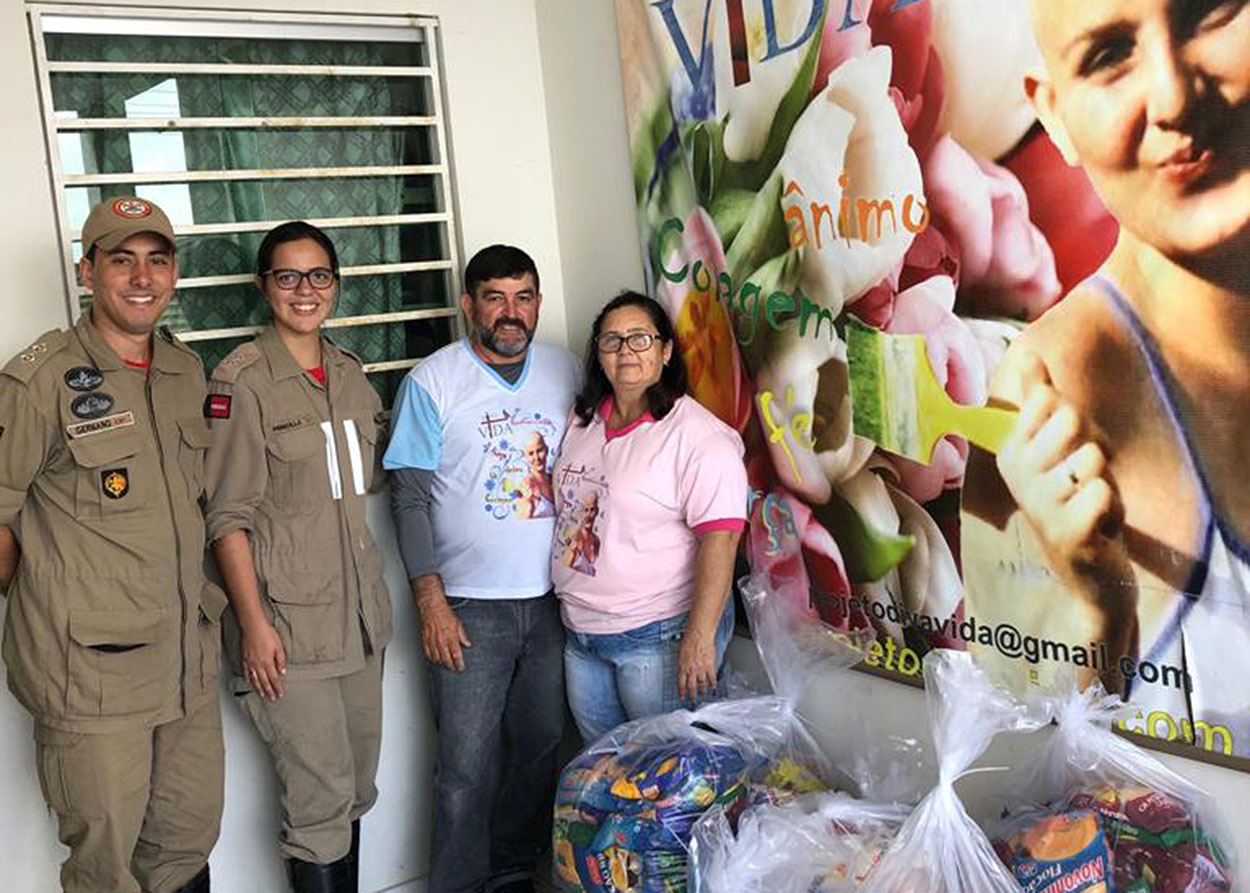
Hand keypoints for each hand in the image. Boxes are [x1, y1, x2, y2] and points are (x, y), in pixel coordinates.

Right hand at [241, 621, 286, 700]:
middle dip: (269, 692)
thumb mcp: (279, 646)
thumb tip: (283, 672)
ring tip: (262, 695)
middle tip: (272, 699)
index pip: (274, 679)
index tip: (280, 694)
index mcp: (268, 662)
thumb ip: (281, 660)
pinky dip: (249, 680)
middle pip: (264, 682)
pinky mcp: (244, 659)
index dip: (278, 688)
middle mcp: (258, 665)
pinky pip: (247, 673)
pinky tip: (251, 683)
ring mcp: (250, 663)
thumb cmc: (266, 634)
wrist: (252, 627)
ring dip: (259, 689)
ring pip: (254, 680)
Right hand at [417, 594, 470, 671]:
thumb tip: (467, 643)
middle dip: (451, 666)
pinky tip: (434, 658)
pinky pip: (427, 653)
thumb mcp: (458, 623)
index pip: (456, 655)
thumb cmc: (444, 612)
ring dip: (441, 663)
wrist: (431, 606)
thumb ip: (463, 635)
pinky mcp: (424, 639)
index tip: (460, 667)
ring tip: (445, 664)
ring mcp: (432, 641)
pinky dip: (431, 658)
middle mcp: (441, 640)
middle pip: (446, 659)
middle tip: (454, 668)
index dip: (459, 663)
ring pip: (436, 658)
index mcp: (451, 636)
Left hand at [677, 626, 718, 702]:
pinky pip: (711, 678)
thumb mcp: (680, 654)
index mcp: (682, 667)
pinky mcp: (710, 665)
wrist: (699, 634)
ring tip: (703, 698)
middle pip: (692, 688)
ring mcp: (701, 669)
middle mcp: (691, 670)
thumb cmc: (689, 640)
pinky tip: (713, 688)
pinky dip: (712, 684)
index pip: (681, 685)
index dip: (682, 693)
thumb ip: (682, 665)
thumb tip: (682, 672)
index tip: (682, 699)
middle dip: (692, 697)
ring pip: (702, 685)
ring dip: (702, 692)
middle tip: (693, 703)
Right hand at [997, 352, 1126, 579]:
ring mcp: (1038, 503)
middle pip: (1073, 420)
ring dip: (1106, 482)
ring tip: (1091, 505)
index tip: (1067, 452)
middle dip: (1095, 448)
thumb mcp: (1054, 448)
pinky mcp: (1065, 531)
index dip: (1076, 421)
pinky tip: (1099, 527)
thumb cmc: (1071, 501)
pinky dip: (1113, 510)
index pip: (1051, 400)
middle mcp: (1017, 475)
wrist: (1085, 572)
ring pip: (1094, 458)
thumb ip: (1039, 400)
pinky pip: (1105, 493)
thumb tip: (1028, 354)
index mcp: (1010, 451)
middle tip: (1085, 480)